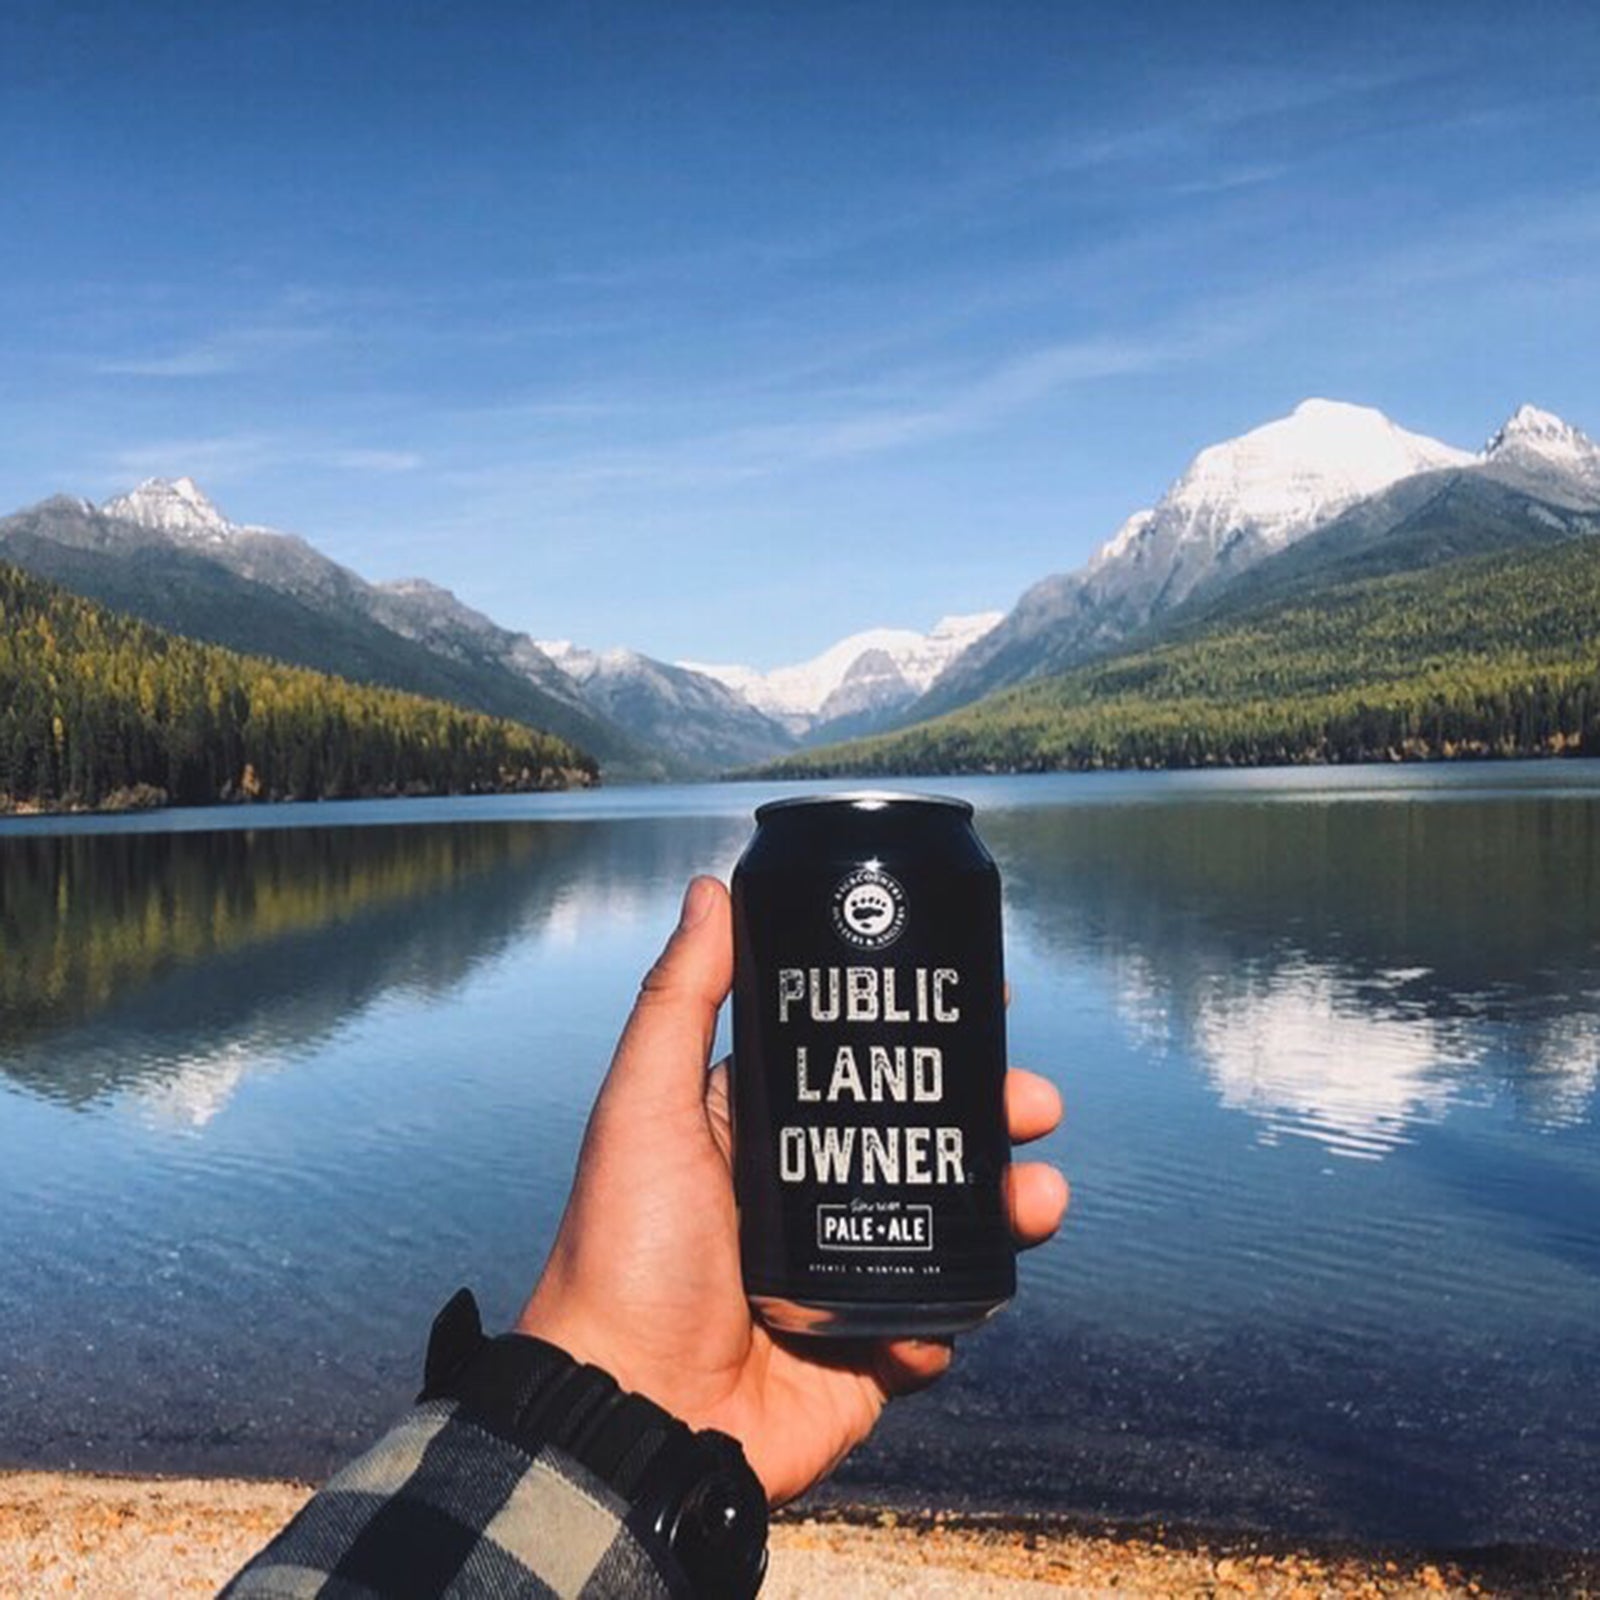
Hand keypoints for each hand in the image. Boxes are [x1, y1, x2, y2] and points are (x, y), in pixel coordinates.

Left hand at [517, 875, 1068, 1505]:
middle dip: (993, 1111)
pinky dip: (952, 1313)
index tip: (988, 995)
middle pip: (925, 1135)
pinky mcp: (869, 1351)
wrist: (630, 1417)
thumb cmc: (621, 1253)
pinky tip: (931, 1318)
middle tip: (1033, 1101)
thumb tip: (711, 889)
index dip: (927, 1029)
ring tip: (1035, 1201)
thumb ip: (680, 1000)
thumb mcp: (644, 1107)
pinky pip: (939, 1319)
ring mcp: (844, 1272)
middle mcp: (808, 1192)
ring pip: (954, 1221)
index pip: (861, 1060)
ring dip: (1009, 1204)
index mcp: (762, 1130)